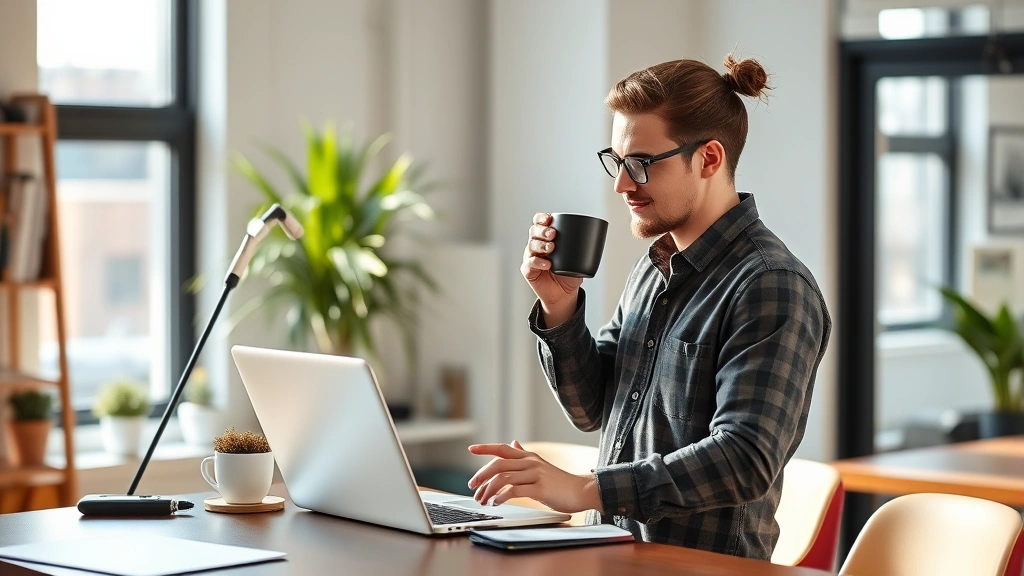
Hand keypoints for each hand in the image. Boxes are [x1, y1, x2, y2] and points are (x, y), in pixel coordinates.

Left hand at [467, 440, 602, 513]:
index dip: (485, 448)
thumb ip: (524, 455)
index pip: (502, 449)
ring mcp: (535, 474)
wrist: (581, 491)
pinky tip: (496, 502)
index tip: (471, 448)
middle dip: (481, 475)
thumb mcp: (540, 465)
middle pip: (498, 464)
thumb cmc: (560, 482)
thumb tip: (513, 444)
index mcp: (529, 457)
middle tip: (472, 486)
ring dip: (488, 490)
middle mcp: (530, 462)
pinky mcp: (540, 488)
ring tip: (483, 499)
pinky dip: (501, 497)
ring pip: (503, 478)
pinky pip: (514, 491)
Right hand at [522, 213, 583, 326]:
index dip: (542, 218)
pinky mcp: (528, 271)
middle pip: (534, 231)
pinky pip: (529, 264)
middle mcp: (537, 245)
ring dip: (541, 244)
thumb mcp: (579, 258)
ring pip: (531, 245)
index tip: (549, 219)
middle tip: (553, 234)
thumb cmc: (570, 274)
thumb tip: (599, 236)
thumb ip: (584, 247)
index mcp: (546, 238)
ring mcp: (532, 257)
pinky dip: (537, 262)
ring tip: (551, 248)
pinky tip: (546, 264)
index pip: (540, 223)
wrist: (564, 293)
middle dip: (542, 230)